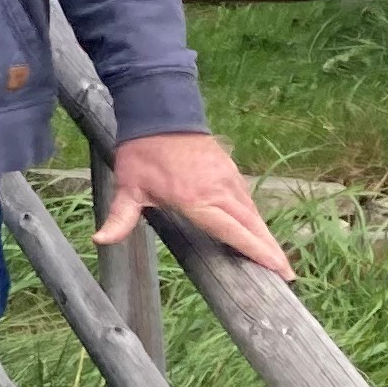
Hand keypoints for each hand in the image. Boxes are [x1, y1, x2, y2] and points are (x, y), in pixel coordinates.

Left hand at [99, 129, 292, 278]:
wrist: (160, 111)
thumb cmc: (143, 151)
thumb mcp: (128, 186)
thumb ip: (120, 217)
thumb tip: (100, 240)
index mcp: (197, 200)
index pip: (233, 231)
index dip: (257, 251)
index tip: (278, 269)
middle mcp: (219, 191)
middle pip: (252, 226)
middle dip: (270, 250)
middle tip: (287, 275)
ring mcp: (228, 178)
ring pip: (253, 212)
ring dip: (265, 234)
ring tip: (277, 258)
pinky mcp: (229, 170)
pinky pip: (247, 198)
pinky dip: (255, 216)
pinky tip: (257, 228)